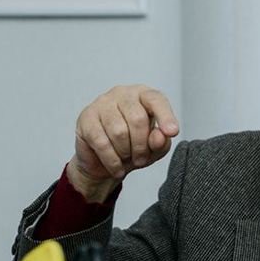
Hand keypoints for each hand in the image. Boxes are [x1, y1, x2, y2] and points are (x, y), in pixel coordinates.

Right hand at [67, 84, 179, 202]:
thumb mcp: (154, 148)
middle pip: (137, 119)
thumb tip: (160, 137)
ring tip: (127, 159)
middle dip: (141, 145)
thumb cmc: (133, 147)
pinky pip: (101, 142)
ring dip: (126, 152)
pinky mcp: (86, 118)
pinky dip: (112, 160)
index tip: (173, 132)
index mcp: (144, 95)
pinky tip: (116, 167)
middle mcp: (123, 93)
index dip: (166, 116)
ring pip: (119, 131)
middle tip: (141, 159)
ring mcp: (102, 103)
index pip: (156, 100)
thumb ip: (161, 142)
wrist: (104, 162)